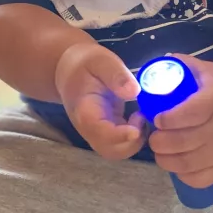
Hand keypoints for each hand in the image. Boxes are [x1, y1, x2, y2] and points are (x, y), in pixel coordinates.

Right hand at [55, 43, 144, 159]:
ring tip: (141, 116)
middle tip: (142, 118)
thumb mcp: (100, 61)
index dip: (120, 136)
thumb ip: (116, 75)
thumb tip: (134, 92)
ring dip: (135, 142)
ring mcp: (98, 132)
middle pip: (110, 150)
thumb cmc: (85, 64)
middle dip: (131, 143)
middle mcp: (90, 128)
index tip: (137, 129)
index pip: (101, 133)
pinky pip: (121, 144)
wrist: (70, 70)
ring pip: (117, 151)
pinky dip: (135, 137)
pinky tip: (140, 117)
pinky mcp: (107, 131)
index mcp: (85, 111)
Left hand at [148, 55, 212, 188]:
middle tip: (153, 137)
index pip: (189, 114)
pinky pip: (200, 179)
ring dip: (166, 160)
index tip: (157, 118)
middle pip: (183, 142)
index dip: (167, 119)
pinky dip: (183, 175)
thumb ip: (182, 65)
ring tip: (160, 151)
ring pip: (188, 164)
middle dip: (159, 142)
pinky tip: (178, 164)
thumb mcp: (208, 69)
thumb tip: (157, 62)